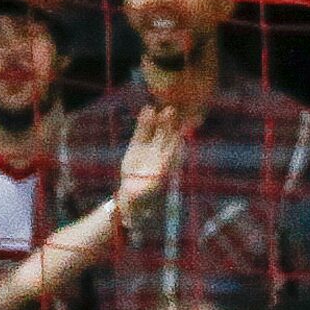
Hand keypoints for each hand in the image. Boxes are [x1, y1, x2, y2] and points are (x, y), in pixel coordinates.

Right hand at [115, 103, 186, 224]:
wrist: (131, 194)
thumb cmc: (138, 200)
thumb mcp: (139, 198)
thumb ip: (142, 191)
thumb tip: (146, 188)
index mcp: (165, 170)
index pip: (173, 154)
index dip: (175, 143)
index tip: (178, 133)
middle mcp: (160, 157)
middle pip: (166, 139)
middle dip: (169, 126)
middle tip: (170, 112)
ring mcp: (150, 150)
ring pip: (156, 133)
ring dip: (158, 121)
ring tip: (156, 109)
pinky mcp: (138, 145)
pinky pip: (143, 132)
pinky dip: (144, 122)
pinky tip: (146, 110)